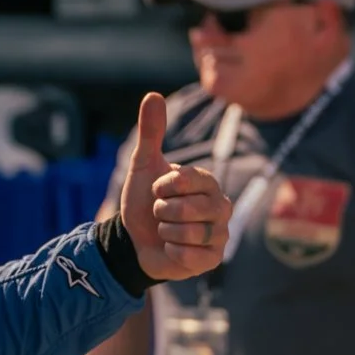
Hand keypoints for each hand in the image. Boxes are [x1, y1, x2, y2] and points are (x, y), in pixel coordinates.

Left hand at [119, 92, 231, 280]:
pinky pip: (193, 256)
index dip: (165, 186)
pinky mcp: (213, 259)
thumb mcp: (143, 164)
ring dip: (167, 230)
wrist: (133, 239)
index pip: (189, 179)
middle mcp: (220, 206)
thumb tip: (153, 95)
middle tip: (160, 212)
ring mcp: (220, 234)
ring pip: (193, 232)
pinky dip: (173, 251)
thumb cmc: (143, 200)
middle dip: (164, 210)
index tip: (157, 189)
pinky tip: (171, 248)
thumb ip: (151, 132)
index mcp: (208, 182)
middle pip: (193, 208)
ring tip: (164, 229)